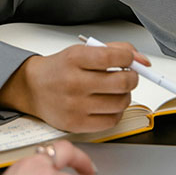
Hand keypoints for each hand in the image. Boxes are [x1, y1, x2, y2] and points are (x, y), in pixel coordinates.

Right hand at [0, 41, 149, 131]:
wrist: (32, 88)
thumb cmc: (60, 70)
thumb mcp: (82, 51)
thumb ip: (114, 50)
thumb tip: (143, 60)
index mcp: (74, 59)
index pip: (113, 57)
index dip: (129, 58)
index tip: (129, 60)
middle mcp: (74, 82)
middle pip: (122, 82)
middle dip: (132, 78)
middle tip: (127, 77)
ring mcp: (75, 105)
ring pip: (121, 103)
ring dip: (125, 96)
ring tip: (115, 91)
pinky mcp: (76, 124)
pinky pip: (111, 121)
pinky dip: (116, 112)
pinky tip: (108, 105)